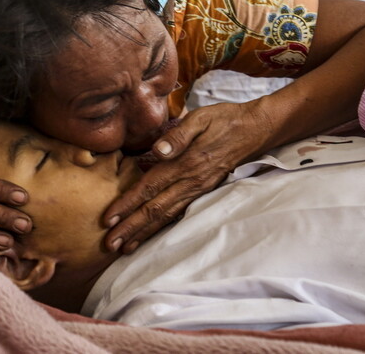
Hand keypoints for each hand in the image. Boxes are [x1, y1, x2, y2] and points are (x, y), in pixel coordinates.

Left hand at [102, 101, 267, 252]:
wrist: (255, 130)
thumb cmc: (225, 119)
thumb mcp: (201, 118)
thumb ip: (178, 135)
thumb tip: (157, 151)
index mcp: (186, 163)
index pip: (150, 187)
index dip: (128, 203)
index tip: (108, 219)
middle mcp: (191, 182)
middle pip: (155, 209)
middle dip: (130, 227)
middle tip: (109, 244)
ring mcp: (199, 190)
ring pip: (166, 216)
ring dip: (144, 232)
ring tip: (125, 247)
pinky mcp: (204, 192)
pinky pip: (179, 213)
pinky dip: (162, 227)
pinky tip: (151, 234)